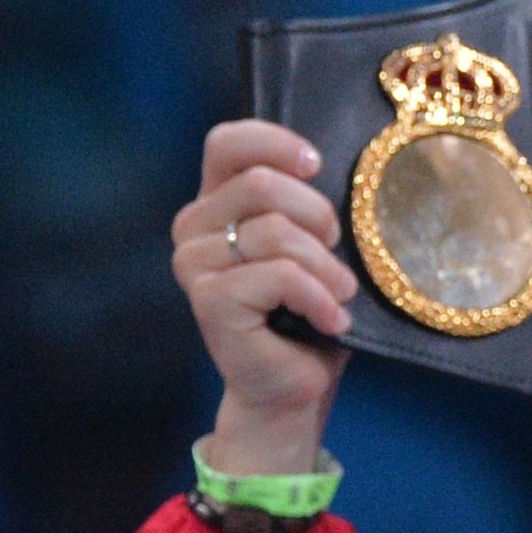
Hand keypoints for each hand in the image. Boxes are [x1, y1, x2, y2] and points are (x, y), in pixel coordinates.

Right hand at [173, 121, 355, 477]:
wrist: (290, 389)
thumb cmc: (305, 314)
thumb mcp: (311, 244)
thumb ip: (302, 202)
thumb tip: (324, 168)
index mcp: (215, 204)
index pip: (227, 143)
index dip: (275, 143)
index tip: (316, 168)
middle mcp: (193, 229)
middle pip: (261, 184)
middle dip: (318, 218)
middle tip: (336, 255)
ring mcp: (194, 266)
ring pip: (276, 231)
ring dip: (325, 268)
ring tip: (338, 295)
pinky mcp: (209, 301)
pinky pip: (279, 275)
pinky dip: (319, 298)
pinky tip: (330, 320)